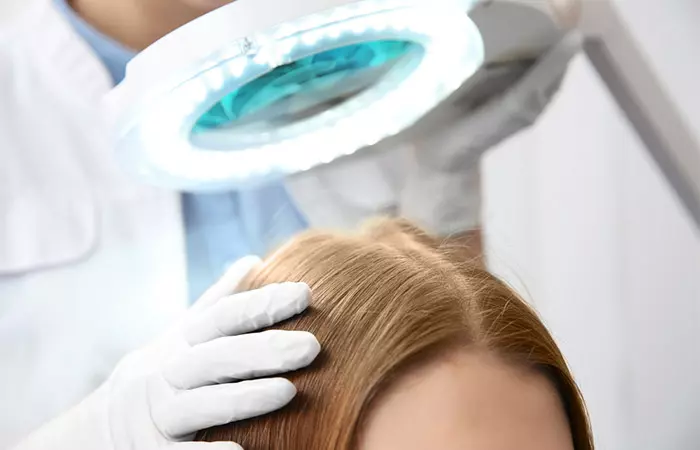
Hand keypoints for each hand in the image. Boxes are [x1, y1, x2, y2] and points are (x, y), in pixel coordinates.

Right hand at [14, 256, 320, 449]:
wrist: (98, 429)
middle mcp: (168, 374)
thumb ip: (218, 301)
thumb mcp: (182, 335)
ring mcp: (158, 414)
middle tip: (312, 346)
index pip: (223, 317)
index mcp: (182, 342)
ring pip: (202, 404)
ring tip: (288, 392)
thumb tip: (254, 261)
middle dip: (263, 350)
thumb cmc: (161, 374)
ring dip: (244, 398)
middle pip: (216, 358)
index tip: (305, 293)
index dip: (262, 303)